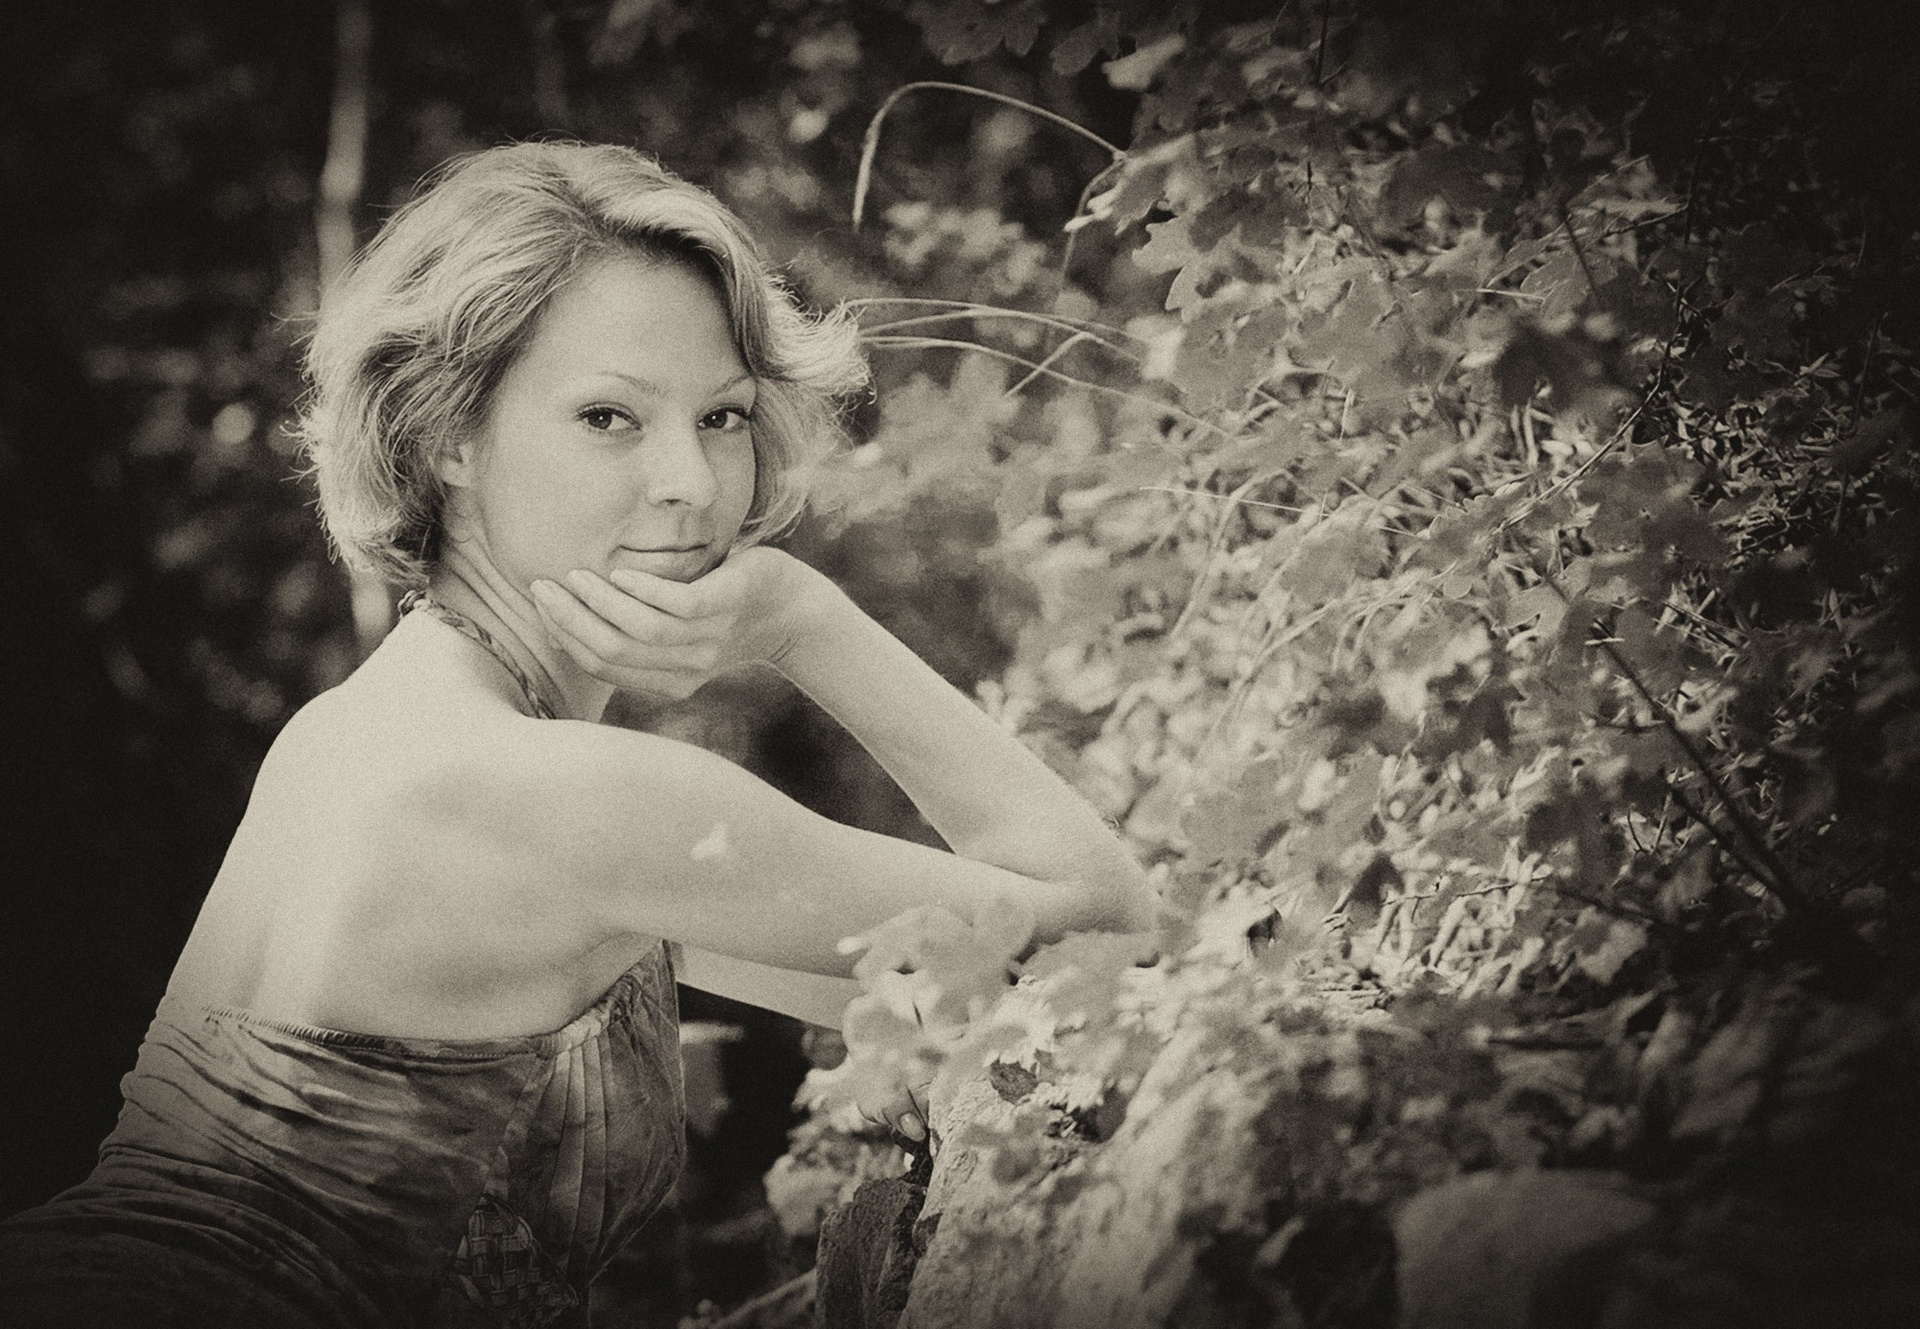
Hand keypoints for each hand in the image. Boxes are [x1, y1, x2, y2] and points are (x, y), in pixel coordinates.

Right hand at [530, 545, 812, 700]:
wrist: (790, 608)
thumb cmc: (723, 613)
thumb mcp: (675, 632)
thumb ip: (631, 633)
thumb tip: (570, 626)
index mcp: (665, 683)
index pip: (602, 665)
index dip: (565, 636)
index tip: (540, 604)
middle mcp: (684, 671)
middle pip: (612, 651)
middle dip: (570, 619)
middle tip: (543, 587)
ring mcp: (705, 642)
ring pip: (639, 631)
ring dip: (599, 602)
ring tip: (576, 576)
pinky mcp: (723, 607)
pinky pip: (673, 606)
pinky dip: (641, 589)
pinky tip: (620, 571)